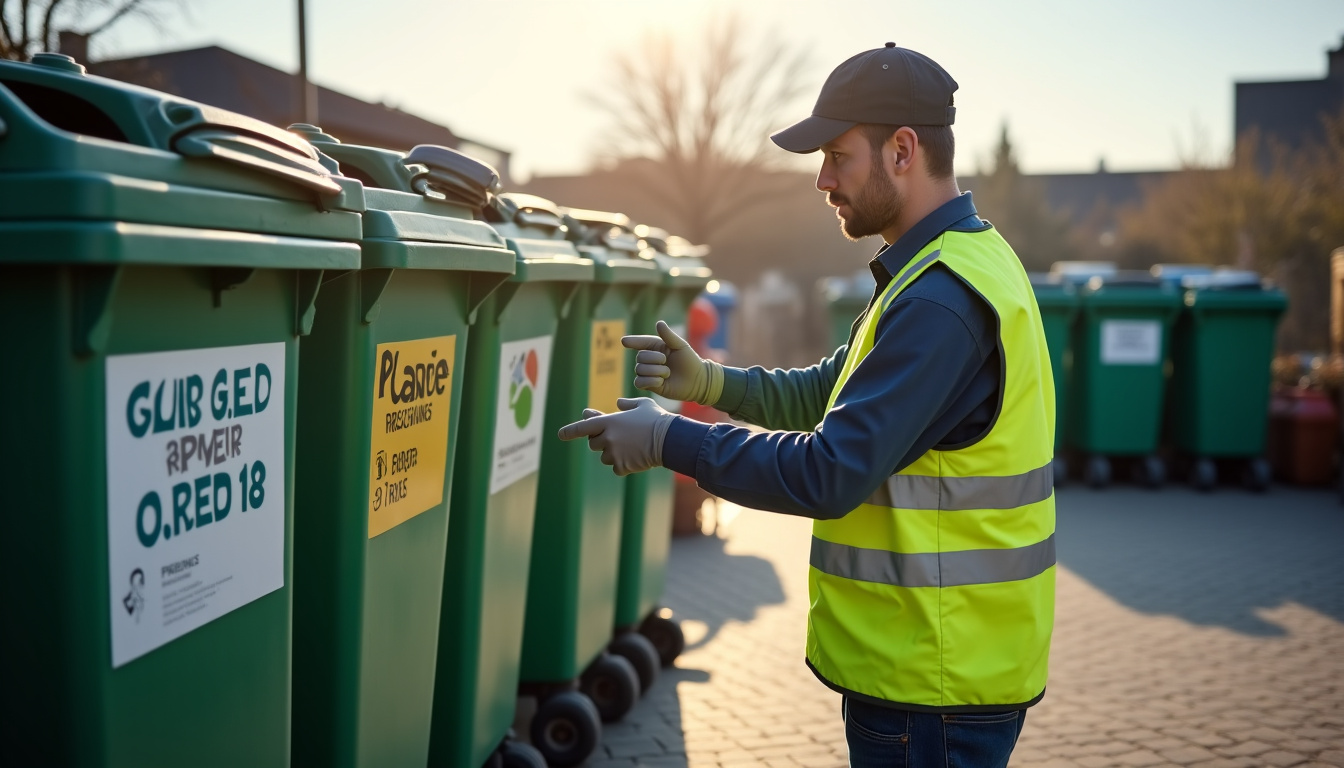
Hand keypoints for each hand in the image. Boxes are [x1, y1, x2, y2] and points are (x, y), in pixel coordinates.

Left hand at [556, 398, 675, 475]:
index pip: (583, 427)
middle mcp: (608, 438)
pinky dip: (624, 465)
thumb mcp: (642, 405)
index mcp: (609, 421)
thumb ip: (627, 404)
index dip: (570, 431)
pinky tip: (637, 457)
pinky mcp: (622, 466)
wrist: (670, 439)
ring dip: (613, 453)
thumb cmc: (657, 419)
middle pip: (594, 444)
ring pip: (605, 457)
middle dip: (602, 441)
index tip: (560, 435)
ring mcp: (614, 453)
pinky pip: (616, 468)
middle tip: (619, 438)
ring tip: (632, 447)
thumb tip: (618, 403)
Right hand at [622, 320, 723, 404]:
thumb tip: (658, 322)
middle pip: (639, 357)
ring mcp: (649, 372)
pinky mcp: (649, 385)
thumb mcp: (680, 346)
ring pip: (639, 370)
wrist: (697, 381)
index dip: (632, 341)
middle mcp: (650, 359)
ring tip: (668, 373)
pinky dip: (650, 381)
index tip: (624, 341)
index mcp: (656, 347)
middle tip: (666, 362)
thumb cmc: (690, 361)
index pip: (641, 343)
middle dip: (654, 359)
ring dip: (655, 371)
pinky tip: (661, 381)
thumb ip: (668, 335)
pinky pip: (639, 382)